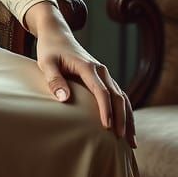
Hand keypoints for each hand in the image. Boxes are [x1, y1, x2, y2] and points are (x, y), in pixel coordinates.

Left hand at [34, 27, 135, 147]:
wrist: (57, 35)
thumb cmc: (50, 50)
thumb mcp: (46, 63)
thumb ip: (54, 80)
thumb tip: (64, 98)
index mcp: (88, 67)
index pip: (101, 91)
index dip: (106, 109)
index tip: (107, 127)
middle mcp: (101, 70)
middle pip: (117, 96)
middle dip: (122, 118)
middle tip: (124, 140)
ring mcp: (104, 74)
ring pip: (122, 97)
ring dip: (128, 118)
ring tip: (131, 141)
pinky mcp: (103, 78)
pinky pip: (118, 96)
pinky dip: (125, 111)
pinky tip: (127, 127)